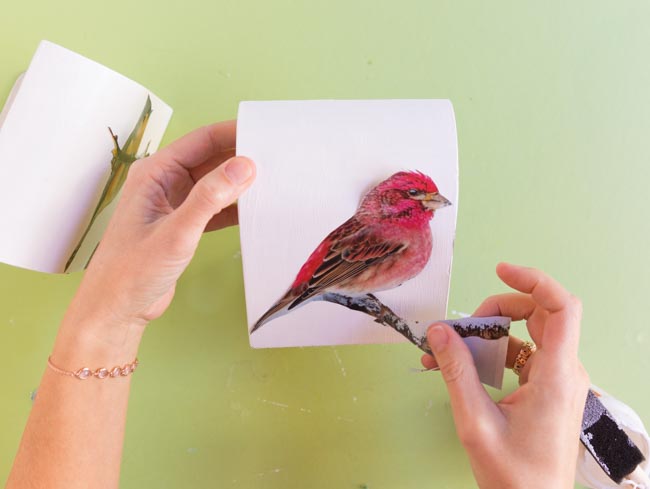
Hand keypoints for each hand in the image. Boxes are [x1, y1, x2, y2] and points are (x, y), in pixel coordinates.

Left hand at [66, 121, 254, 337]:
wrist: (116, 310)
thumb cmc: (131, 272)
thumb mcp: (176, 233)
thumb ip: (209, 198)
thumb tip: (243, 166)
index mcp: (155, 173)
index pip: (201, 141)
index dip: (232, 134)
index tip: (263, 133)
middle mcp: (164, 183)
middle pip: (210, 159)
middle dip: (241, 158)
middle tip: (275, 159)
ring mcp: (174, 205)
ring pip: (215, 184)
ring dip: (240, 184)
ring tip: (271, 182)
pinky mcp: (183, 226)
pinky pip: (215, 208)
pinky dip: (234, 208)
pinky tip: (254, 211)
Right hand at [421, 263, 589, 488]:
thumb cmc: (514, 475)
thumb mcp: (475, 422)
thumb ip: (456, 371)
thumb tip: (439, 331)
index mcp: (556, 376)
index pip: (561, 307)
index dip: (533, 280)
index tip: (500, 270)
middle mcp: (564, 371)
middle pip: (538, 314)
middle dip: (496, 311)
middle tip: (461, 327)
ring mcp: (556, 379)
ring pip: (526, 333)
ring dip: (487, 334)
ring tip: (448, 349)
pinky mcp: (546, 388)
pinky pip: (520, 354)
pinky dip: (490, 353)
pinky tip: (459, 365)